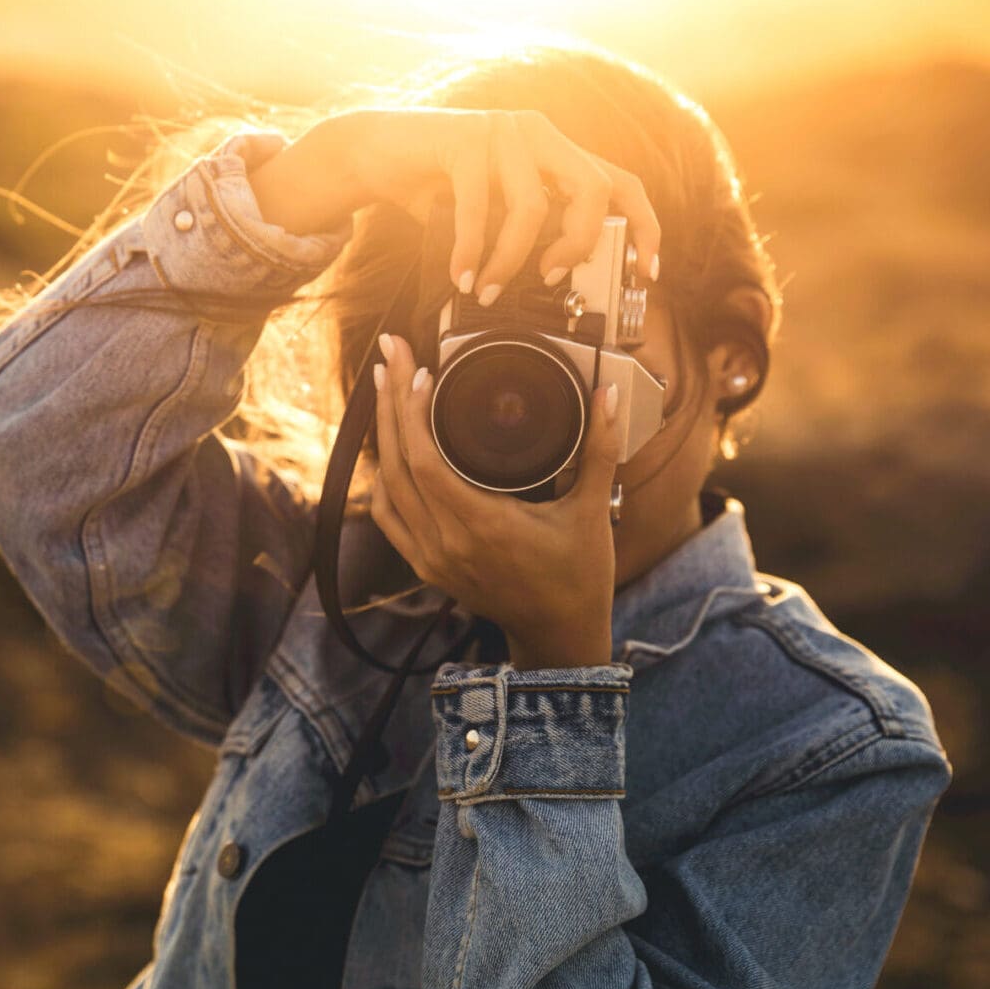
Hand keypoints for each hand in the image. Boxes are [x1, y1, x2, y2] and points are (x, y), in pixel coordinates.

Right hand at [330, 107, 659, 296]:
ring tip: (490, 290)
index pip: (619, 183)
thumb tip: (555, 279)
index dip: (644, 227)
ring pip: (532, 206)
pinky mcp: (464, 138)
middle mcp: (536, 133)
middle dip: (579, 244)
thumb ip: (524, 229)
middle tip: (553, 277)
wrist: (371, 152)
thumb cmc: (433, 186)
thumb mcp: (491, 210)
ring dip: (511, 261)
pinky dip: (471, 252)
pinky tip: (461, 276)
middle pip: (593, 189)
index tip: (646, 272)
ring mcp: (502, 131)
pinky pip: (478, 209)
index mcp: (553, 149)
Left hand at [369, 333, 622, 670]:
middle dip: (390, 403)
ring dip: (383, 435)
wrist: (559, 633)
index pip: (425, 462)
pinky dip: (385, 477)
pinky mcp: (425, 566)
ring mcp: (430, 557)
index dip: (414, 413)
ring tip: (386, 387)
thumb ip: (599, 450)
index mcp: (483, 527)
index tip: (420, 371)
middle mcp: (447, 543)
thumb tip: (606, 397)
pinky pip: (388, 515)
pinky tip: (389, 445)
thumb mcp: (592, 510)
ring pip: (386, 487)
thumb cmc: (578, 576)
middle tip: (390, 354)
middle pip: (397, 464)